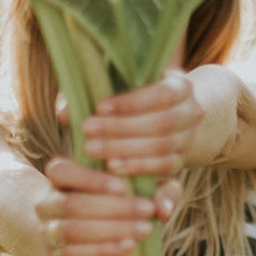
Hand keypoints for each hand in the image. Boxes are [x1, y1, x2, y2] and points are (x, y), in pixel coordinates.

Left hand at [79, 72, 203, 177]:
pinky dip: (138, 168)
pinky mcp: (180, 162)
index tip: (99, 107)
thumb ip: (88, 94)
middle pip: (162, 123)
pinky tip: (113, 168)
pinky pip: (164, 168)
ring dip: (126, 150)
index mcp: (181, 86)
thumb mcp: (119, 88)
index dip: (131, 102)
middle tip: (88, 130)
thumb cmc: (134, 99)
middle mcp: (191, 112)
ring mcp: (188, 139)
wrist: (171, 120)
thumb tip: (63, 113)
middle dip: (122, 128)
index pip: (161, 93)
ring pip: (162, 147)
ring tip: (93, 150)